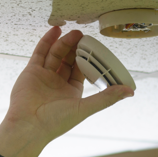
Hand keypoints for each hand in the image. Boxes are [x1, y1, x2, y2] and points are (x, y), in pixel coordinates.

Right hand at [0, 26, 133, 156]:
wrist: (28, 126)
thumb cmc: (54, 122)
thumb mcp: (85, 108)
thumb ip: (106, 98)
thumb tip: (130, 91)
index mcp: (71, 92)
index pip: (82, 70)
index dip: (89, 58)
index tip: (95, 47)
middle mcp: (58, 83)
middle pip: (69, 60)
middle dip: (76, 48)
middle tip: (84, 37)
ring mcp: (44, 76)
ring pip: (56, 54)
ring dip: (64, 42)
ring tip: (74, 33)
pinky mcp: (31, 71)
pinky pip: (40, 53)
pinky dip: (47, 41)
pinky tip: (56, 30)